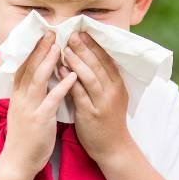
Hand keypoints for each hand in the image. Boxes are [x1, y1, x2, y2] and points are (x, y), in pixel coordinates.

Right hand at [0, 33, 76, 176]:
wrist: (17, 162)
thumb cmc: (24, 138)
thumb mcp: (23, 112)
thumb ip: (28, 96)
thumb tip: (36, 81)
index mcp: (17, 96)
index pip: (22, 67)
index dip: (31, 50)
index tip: (40, 35)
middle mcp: (21, 99)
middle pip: (29, 67)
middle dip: (40, 48)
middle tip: (50, 31)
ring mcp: (30, 108)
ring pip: (38, 79)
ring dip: (49, 61)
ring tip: (60, 46)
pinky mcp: (40, 120)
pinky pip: (52, 100)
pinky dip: (62, 86)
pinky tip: (72, 76)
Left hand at [61, 32, 132, 162]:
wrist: (113, 148)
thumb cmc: (108, 120)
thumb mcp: (110, 96)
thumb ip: (102, 79)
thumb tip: (87, 58)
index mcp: (118, 84)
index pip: (106, 58)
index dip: (94, 44)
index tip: (82, 31)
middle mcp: (112, 91)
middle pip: (98, 64)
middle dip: (84, 48)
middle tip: (71, 34)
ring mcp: (102, 102)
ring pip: (90, 76)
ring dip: (77, 61)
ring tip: (65, 49)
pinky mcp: (91, 114)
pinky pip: (79, 93)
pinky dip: (70, 81)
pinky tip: (61, 71)